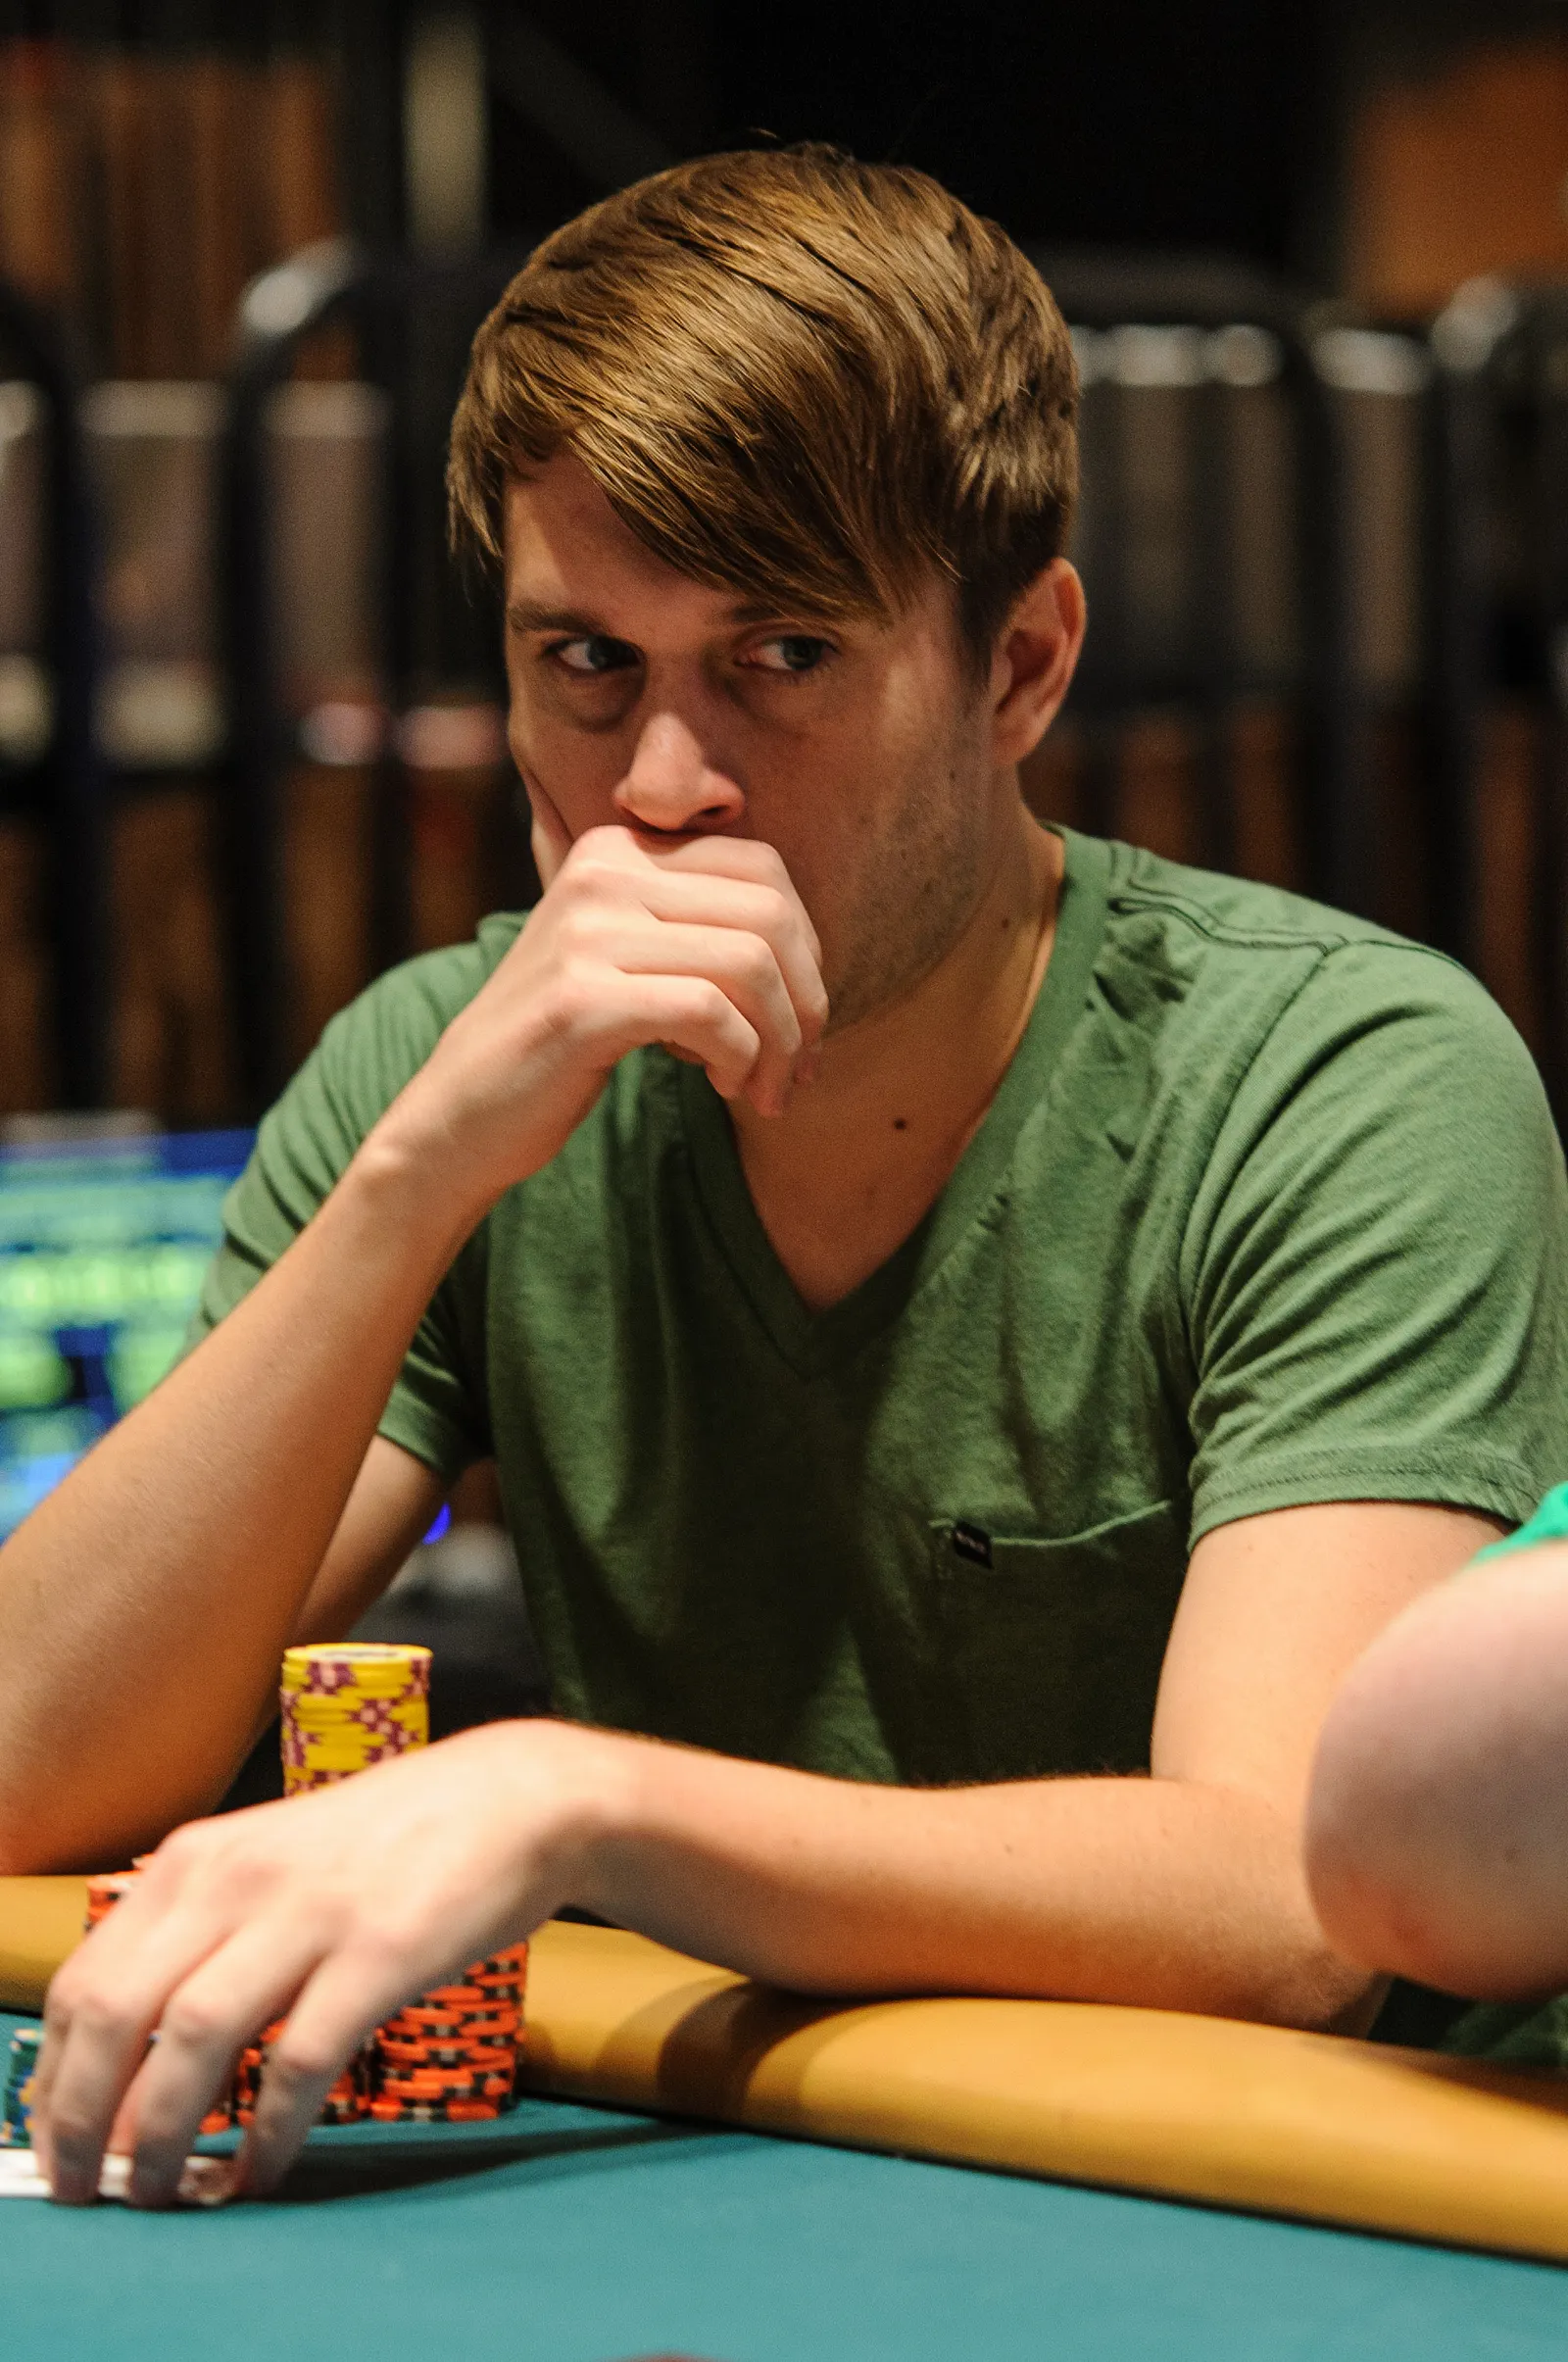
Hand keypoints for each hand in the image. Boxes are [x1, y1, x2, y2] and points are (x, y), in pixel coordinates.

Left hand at [32, 1721, 623, 2206]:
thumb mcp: (269, 1863)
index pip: (82, 1981)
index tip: (59, 2141)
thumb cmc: (386, 1846)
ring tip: (164, 2192)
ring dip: (162, 2134)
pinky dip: (268, 2131)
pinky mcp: (380, 1952)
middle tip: (92, 2188)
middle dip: (84, 2119)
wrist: (512, 1799)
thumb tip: (129, 2059)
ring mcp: (308, 1911)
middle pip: (116, 2013)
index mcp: (195, 1859)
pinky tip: (261, 2170)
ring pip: (192, 2038)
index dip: (54, 2077)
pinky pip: (301, 2061)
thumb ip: (202, 1937)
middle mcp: (235, 1877)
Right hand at [376, 815, 827, 1220]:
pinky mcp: (581, 998)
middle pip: (770, 913)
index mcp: (619, 850)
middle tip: (798, 1066)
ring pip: (749, 964)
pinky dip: (741, 1058)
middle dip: (806, 1001)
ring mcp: (588, 931)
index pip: (764, 868)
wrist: (461, 1113)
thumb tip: (808, 949)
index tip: (801, 1018)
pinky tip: (724, 1086)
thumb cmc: (561, 1045)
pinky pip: (710, 1013)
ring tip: (765, 1088)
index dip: (807, 948)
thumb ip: (693, 929)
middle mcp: (603, 872)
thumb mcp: (627, 960)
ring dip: (779, 1042)